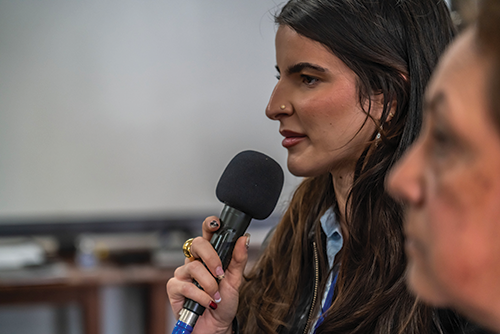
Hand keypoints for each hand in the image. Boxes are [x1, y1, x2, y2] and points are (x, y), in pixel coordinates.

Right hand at [166, 216, 249, 333]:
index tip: (217, 223)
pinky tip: (207, 303)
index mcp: (208, 256)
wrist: (216, 327)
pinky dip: (200, 296)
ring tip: (215, 296)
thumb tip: (244, 238)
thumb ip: (238, 259)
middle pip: (196, 243)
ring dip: (209, 284)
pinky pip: (185, 285)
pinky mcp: (174, 288)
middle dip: (211, 257)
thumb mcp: (235, 281)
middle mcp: (194, 261)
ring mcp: (182, 274)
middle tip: (220, 272)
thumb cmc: (223, 303)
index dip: (209, 225)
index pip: (207, 234)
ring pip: (193, 267)